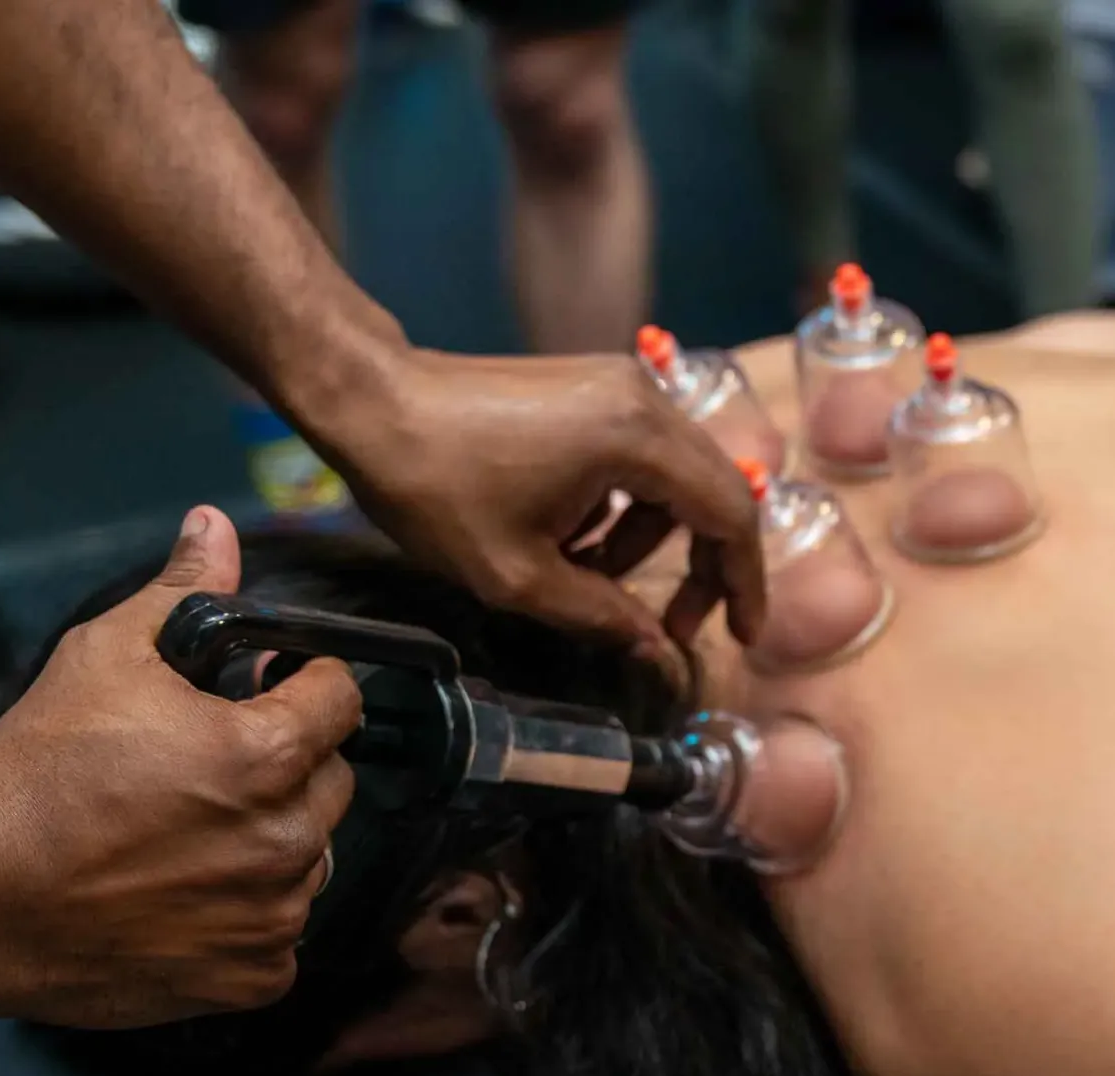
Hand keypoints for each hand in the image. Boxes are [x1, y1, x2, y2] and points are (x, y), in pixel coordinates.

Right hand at [0, 508, 361, 1028]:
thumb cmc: (32, 778)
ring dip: (271, 841)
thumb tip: (214, 526)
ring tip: (189, 833)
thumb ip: (180, 593)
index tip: (272, 690)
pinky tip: (187, 895)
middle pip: (333, 781)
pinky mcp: (252, 977)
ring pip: (312, 857)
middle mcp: (288, 839)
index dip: (306, 685)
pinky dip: (248, 917)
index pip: (343, 699)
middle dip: (288, 764)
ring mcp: (273, 914)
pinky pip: (282, 934)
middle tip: (210, 766)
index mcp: (267, 756)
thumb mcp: (103, 659)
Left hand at [320, 346, 766, 667]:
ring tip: (590, 581)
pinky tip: (571, 538)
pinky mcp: (594, 386)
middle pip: (715, 491)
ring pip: (675, 478)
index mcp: (638, 438)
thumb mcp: (519, 576)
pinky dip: (623, 506)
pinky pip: (640, 457)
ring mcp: (620, 385)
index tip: (740, 635)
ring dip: (649, 540)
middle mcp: (645, 398)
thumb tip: (660, 652)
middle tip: (672, 626)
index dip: (743, 583)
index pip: (731, 514)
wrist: (371, 399)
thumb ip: (603, 617)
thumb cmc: (436, 487)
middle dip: (702, 567)